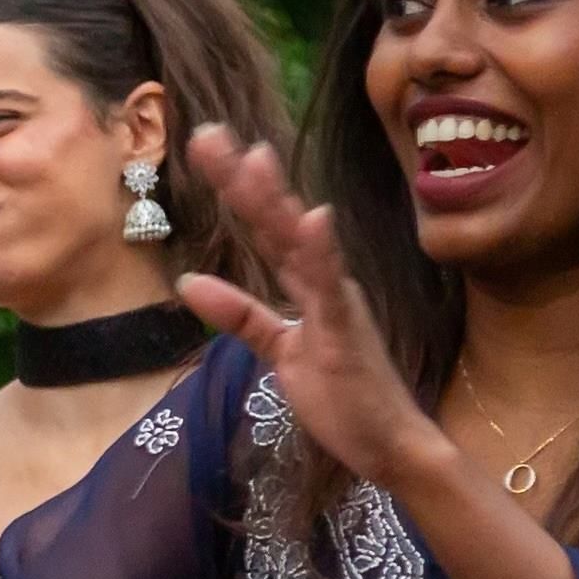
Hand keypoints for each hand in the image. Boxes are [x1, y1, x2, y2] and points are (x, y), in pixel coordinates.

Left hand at [178, 124, 443, 490]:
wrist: (388, 446)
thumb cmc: (342, 397)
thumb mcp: (277, 349)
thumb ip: (240, 315)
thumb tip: (190, 280)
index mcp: (309, 285)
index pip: (265, 228)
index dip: (236, 188)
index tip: (207, 147)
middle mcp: (325, 283)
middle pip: (278, 222)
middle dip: (244, 178)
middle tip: (209, 133)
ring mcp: (338, 304)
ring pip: (301, 243)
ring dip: (276, 201)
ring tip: (252, 157)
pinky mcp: (346, 332)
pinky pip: (330, 288)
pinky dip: (320, 252)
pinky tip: (312, 219)